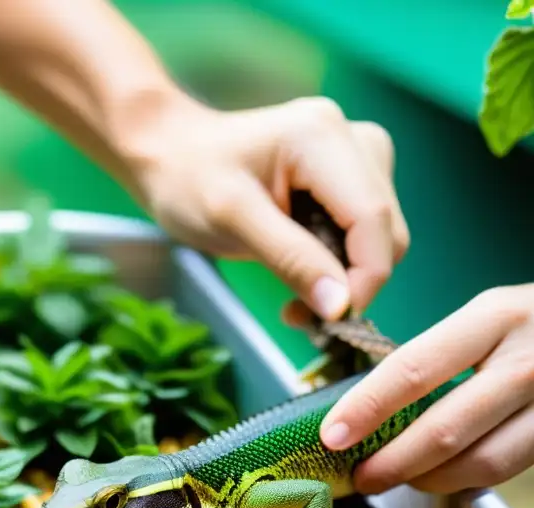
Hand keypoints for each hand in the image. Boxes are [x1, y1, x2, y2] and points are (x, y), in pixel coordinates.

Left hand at [131, 95, 409, 319]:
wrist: (172, 156)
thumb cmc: (188, 180)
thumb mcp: (230, 219)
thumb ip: (289, 259)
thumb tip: (341, 306)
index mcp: (323, 136)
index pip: (374, 219)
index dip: (364, 278)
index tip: (330, 321)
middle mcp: (354, 139)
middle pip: (385, 232)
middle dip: (351, 282)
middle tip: (298, 314)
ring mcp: (358, 156)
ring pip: (380, 238)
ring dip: (344, 278)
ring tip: (293, 296)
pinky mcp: (352, 178)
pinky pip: (364, 235)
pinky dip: (338, 265)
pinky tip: (301, 272)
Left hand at [319, 284, 533, 494]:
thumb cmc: (527, 326)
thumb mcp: (482, 319)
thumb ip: (429, 355)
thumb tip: (355, 401)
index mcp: (493, 319)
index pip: (413, 369)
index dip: (367, 408)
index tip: (332, 436)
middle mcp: (526, 361)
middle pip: (445, 428)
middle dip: (393, 462)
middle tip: (361, 478)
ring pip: (480, 462)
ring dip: (428, 480)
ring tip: (397, 478)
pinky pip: (506, 470)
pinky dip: (464, 480)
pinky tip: (441, 475)